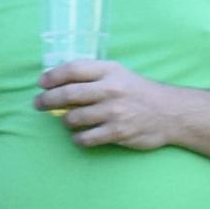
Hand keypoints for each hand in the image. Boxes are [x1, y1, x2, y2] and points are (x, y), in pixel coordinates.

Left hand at [36, 59, 191, 151]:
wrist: (170, 112)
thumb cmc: (138, 91)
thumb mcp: (118, 74)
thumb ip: (92, 75)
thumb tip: (57, 81)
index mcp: (109, 71)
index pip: (72, 69)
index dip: (52, 76)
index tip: (41, 83)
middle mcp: (110, 89)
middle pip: (67, 94)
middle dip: (46, 100)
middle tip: (39, 104)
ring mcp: (114, 112)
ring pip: (73, 118)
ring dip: (65, 120)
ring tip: (69, 120)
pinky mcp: (117, 132)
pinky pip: (85, 138)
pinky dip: (78, 139)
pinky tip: (80, 136)